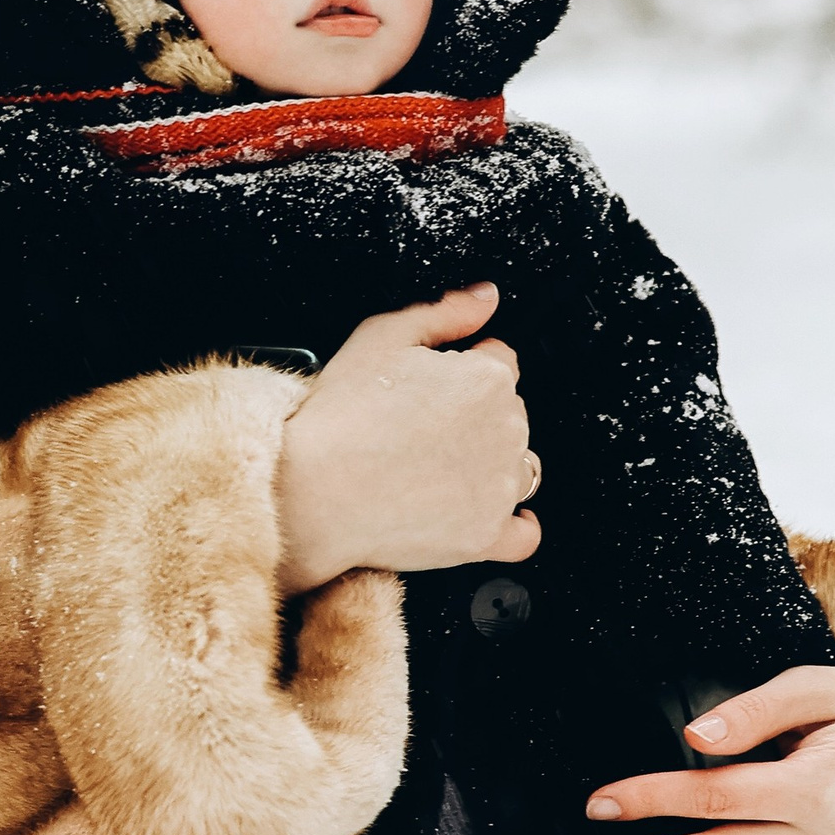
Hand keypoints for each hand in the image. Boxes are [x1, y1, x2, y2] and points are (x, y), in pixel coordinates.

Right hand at [272, 285, 541, 594]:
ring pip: (518, 467)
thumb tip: (484, 298)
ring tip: (437, 469)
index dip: (462, 369)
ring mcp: (499, 488)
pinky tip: (489, 515)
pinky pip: (523, 535)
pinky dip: (512, 526)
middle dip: (475, 416)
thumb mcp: (381, 337)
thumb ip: (444, 311)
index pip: (500, 361)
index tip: (432, 387)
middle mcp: (506, 431)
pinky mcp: (486, 536)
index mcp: (487, 379)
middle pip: (509, 414)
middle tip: (420, 427)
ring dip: (492, 464)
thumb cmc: (339, 418)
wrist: (312, 493)